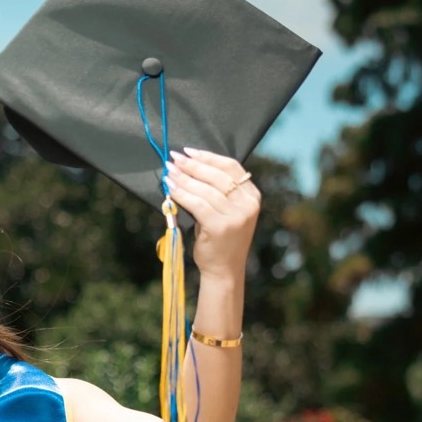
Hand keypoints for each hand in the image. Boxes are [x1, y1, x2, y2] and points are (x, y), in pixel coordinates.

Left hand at [164, 147, 260, 279]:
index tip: (189, 151)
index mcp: (252, 196)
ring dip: (183, 178)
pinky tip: (170, 188)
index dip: (208, 157)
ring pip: (204, 189)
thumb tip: (189, 167)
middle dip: (192, 166)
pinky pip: (196, 204)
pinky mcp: (220, 226)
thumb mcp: (228, 212)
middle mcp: (247, 204)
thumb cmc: (221, 240)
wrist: (224, 270)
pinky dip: (181, 194)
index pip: (231, 167)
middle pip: (216, 176)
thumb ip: (219, 191)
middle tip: (174, 159)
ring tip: (168, 172)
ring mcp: (236, 216)